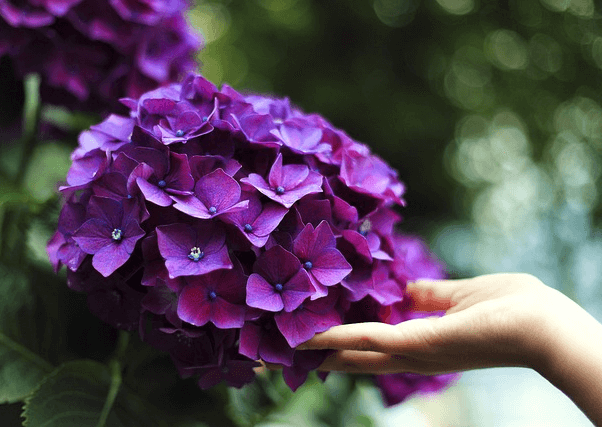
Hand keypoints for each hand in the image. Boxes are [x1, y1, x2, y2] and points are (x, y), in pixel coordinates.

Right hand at [298, 273, 566, 374]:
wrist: (543, 324)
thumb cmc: (514, 306)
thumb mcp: (462, 294)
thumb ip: (430, 294)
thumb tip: (406, 289)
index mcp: (424, 341)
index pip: (375, 344)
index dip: (344, 342)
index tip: (316, 335)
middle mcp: (413, 354)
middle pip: (357, 358)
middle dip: (322, 355)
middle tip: (287, 351)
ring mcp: (414, 352)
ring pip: (355, 353)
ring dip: (320, 349)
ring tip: (287, 346)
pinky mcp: (417, 344)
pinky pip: (369, 339)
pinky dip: (339, 339)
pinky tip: (312, 336)